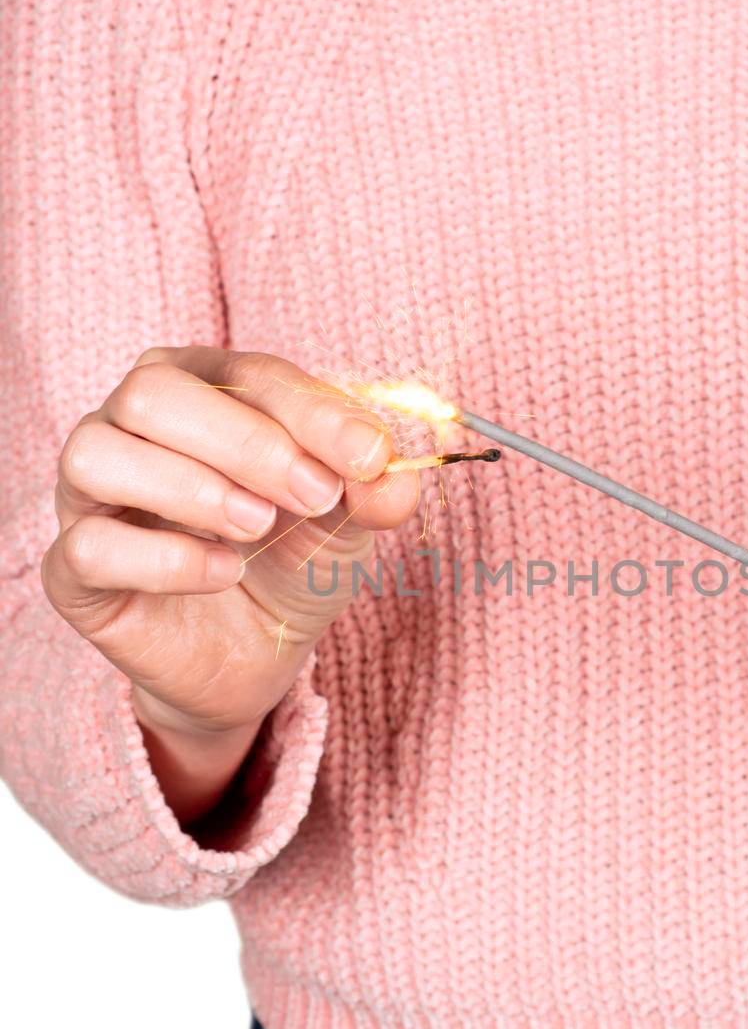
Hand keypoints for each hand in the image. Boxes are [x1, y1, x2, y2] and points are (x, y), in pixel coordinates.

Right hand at [41, 346, 420, 740]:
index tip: (368, 456)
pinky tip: (221, 574)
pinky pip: (89, 547)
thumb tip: (391, 472)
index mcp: (202, 389)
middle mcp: (131, 428)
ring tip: (256, 528)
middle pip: (152, 392)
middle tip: (314, 497)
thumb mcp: (350, 523)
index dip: (309, 410)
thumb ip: (374, 490)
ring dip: (191, 488)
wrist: (260, 655)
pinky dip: (163, 559)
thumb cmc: (294, 562)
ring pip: (98, 454)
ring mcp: (91, 497)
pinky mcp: (75, 572)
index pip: (245, 373)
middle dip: (245, 442)